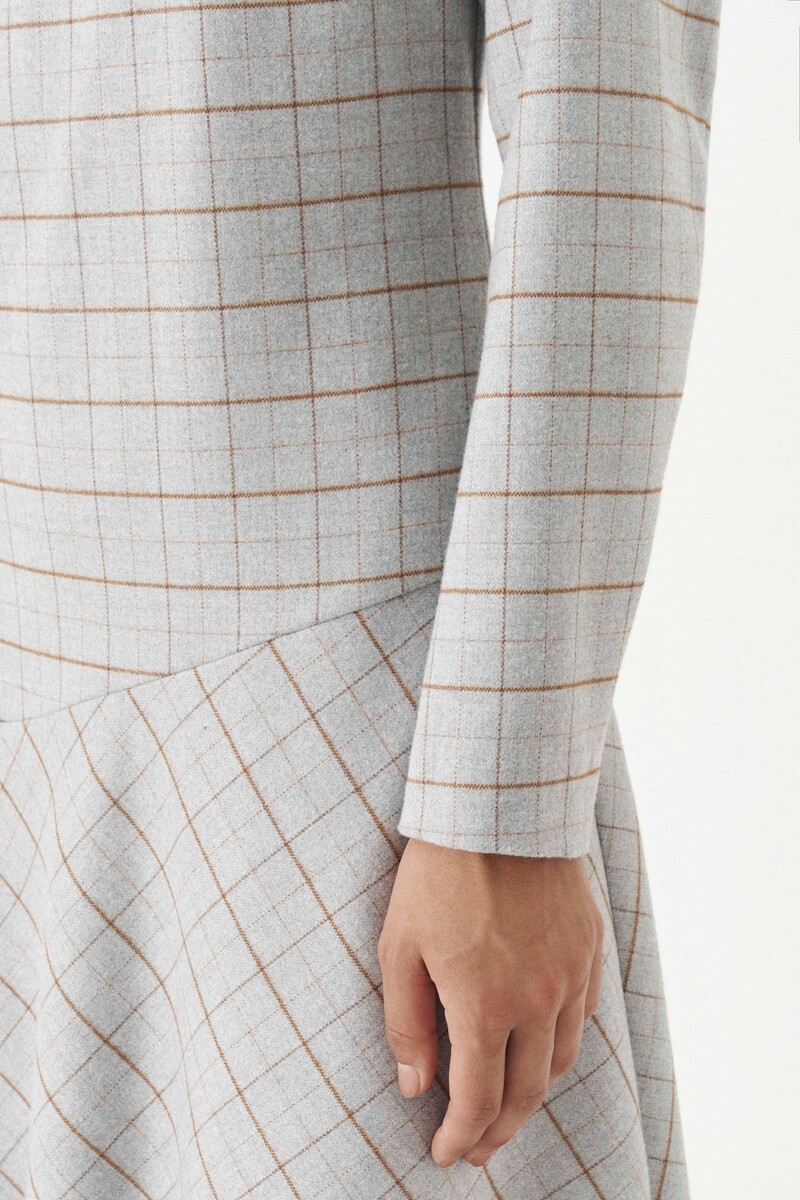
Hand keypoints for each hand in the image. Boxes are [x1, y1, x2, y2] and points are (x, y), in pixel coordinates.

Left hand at [377, 838, 603, 1167]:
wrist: (498, 807)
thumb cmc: (439, 873)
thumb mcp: (400, 946)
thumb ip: (407, 1022)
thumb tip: (415, 1085)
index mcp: (486, 1005)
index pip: (478, 1100)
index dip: (460, 1137)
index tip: (444, 1153)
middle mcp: (538, 1000)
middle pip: (526, 1093)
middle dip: (498, 1130)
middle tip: (477, 1147)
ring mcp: (571, 973)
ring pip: (562, 1060)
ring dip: (533, 1092)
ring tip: (507, 1103)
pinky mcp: (589, 946)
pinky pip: (583, 1014)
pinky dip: (561, 1043)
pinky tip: (541, 1043)